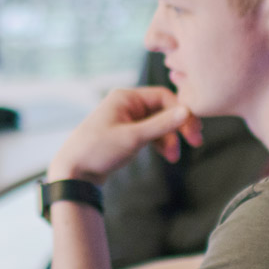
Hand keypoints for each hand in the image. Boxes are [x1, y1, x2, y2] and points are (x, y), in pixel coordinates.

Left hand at [48, 86, 201, 184]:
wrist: (73, 172)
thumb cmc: (98, 150)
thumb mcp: (132, 138)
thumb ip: (161, 125)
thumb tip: (187, 111)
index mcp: (126, 97)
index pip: (164, 97)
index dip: (181, 113)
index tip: (193, 133)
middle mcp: (127, 104)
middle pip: (163, 109)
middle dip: (177, 127)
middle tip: (195, 142)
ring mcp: (127, 118)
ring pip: (158, 123)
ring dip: (169, 138)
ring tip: (173, 157)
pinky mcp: (126, 133)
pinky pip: (151, 132)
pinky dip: (160, 142)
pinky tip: (167, 155)